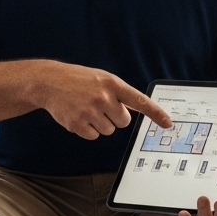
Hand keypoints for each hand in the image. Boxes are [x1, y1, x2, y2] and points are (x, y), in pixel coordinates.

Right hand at [36, 61, 173, 138]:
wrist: (49, 82)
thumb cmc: (77, 79)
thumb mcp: (101, 79)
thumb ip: (119, 93)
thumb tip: (138, 108)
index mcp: (112, 84)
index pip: (139, 101)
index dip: (156, 113)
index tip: (168, 123)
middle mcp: (103, 97)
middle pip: (123, 122)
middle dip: (114, 118)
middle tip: (100, 107)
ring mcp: (90, 111)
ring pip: (109, 130)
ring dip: (100, 124)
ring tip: (86, 109)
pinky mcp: (78, 124)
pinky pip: (94, 136)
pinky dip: (88, 130)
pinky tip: (78, 116)